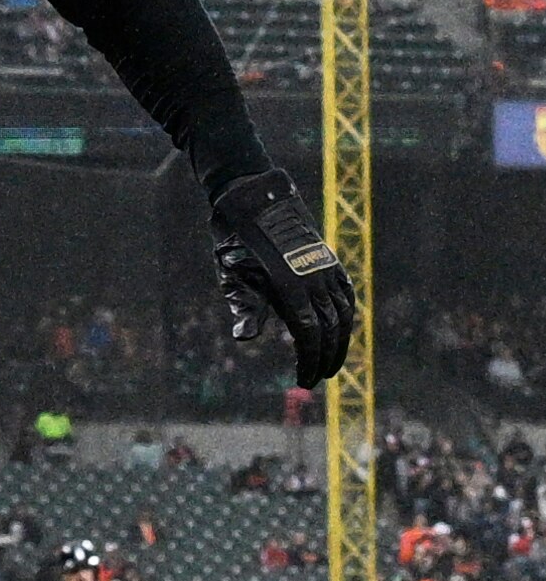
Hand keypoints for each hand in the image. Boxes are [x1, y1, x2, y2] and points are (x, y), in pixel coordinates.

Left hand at [212, 171, 354, 387]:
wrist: (256, 200)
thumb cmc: (237, 242)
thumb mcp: (233, 275)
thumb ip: (245, 307)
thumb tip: (244, 339)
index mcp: (290, 287)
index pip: (308, 335)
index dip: (308, 360)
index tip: (303, 381)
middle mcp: (314, 278)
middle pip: (329, 329)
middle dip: (324, 358)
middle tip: (315, 379)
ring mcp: (325, 268)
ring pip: (342, 313)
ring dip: (339, 342)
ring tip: (331, 363)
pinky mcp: (329, 260)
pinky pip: (345, 294)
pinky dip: (346, 316)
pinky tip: (342, 330)